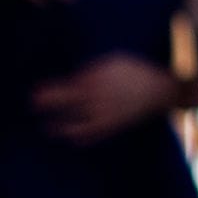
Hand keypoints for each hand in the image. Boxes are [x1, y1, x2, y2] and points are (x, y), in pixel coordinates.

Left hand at [34, 54, 178, 143]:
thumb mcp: (117, 61)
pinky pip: (92, 133)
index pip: (70, 85)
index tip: (36, 91)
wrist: (163, 90)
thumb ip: (95, 68)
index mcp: (101, 78)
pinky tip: (69, 136)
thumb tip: (75, 78)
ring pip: (77, 121)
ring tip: (48, 127)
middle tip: (34, 103)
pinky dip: (79, 135)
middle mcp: (101, 96)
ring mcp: (106, 113)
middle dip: (50, 102)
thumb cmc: (138, 72)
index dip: (52, 88)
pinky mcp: (114, 125)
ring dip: (60, 125)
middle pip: (69, 100)